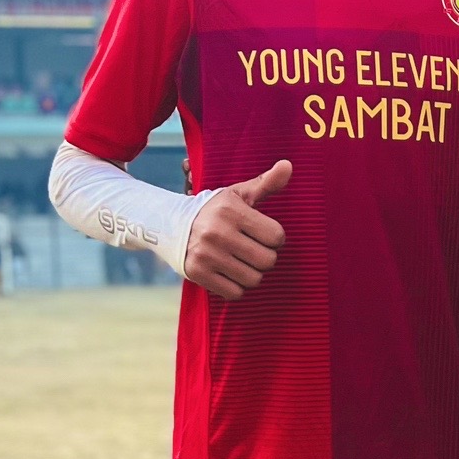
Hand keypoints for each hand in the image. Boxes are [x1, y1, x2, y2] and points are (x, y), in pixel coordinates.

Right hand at [183, 160, 290, 300]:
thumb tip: (288, 165)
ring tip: (240, 262)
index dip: (274, 238)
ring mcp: (207, 254)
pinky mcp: (198, 273)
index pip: (277, 237)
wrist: (170, 225)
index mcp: (231, 211)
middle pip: (268, 261)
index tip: (262, 234)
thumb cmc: (214, 210)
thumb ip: (266, 183)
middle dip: (264, 257)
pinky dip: (236, 287)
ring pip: (253, 279)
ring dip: (251, 274)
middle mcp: (218, 232)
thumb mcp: (238, 194)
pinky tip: (228, 273)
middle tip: (251, 250)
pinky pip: (235, 293)